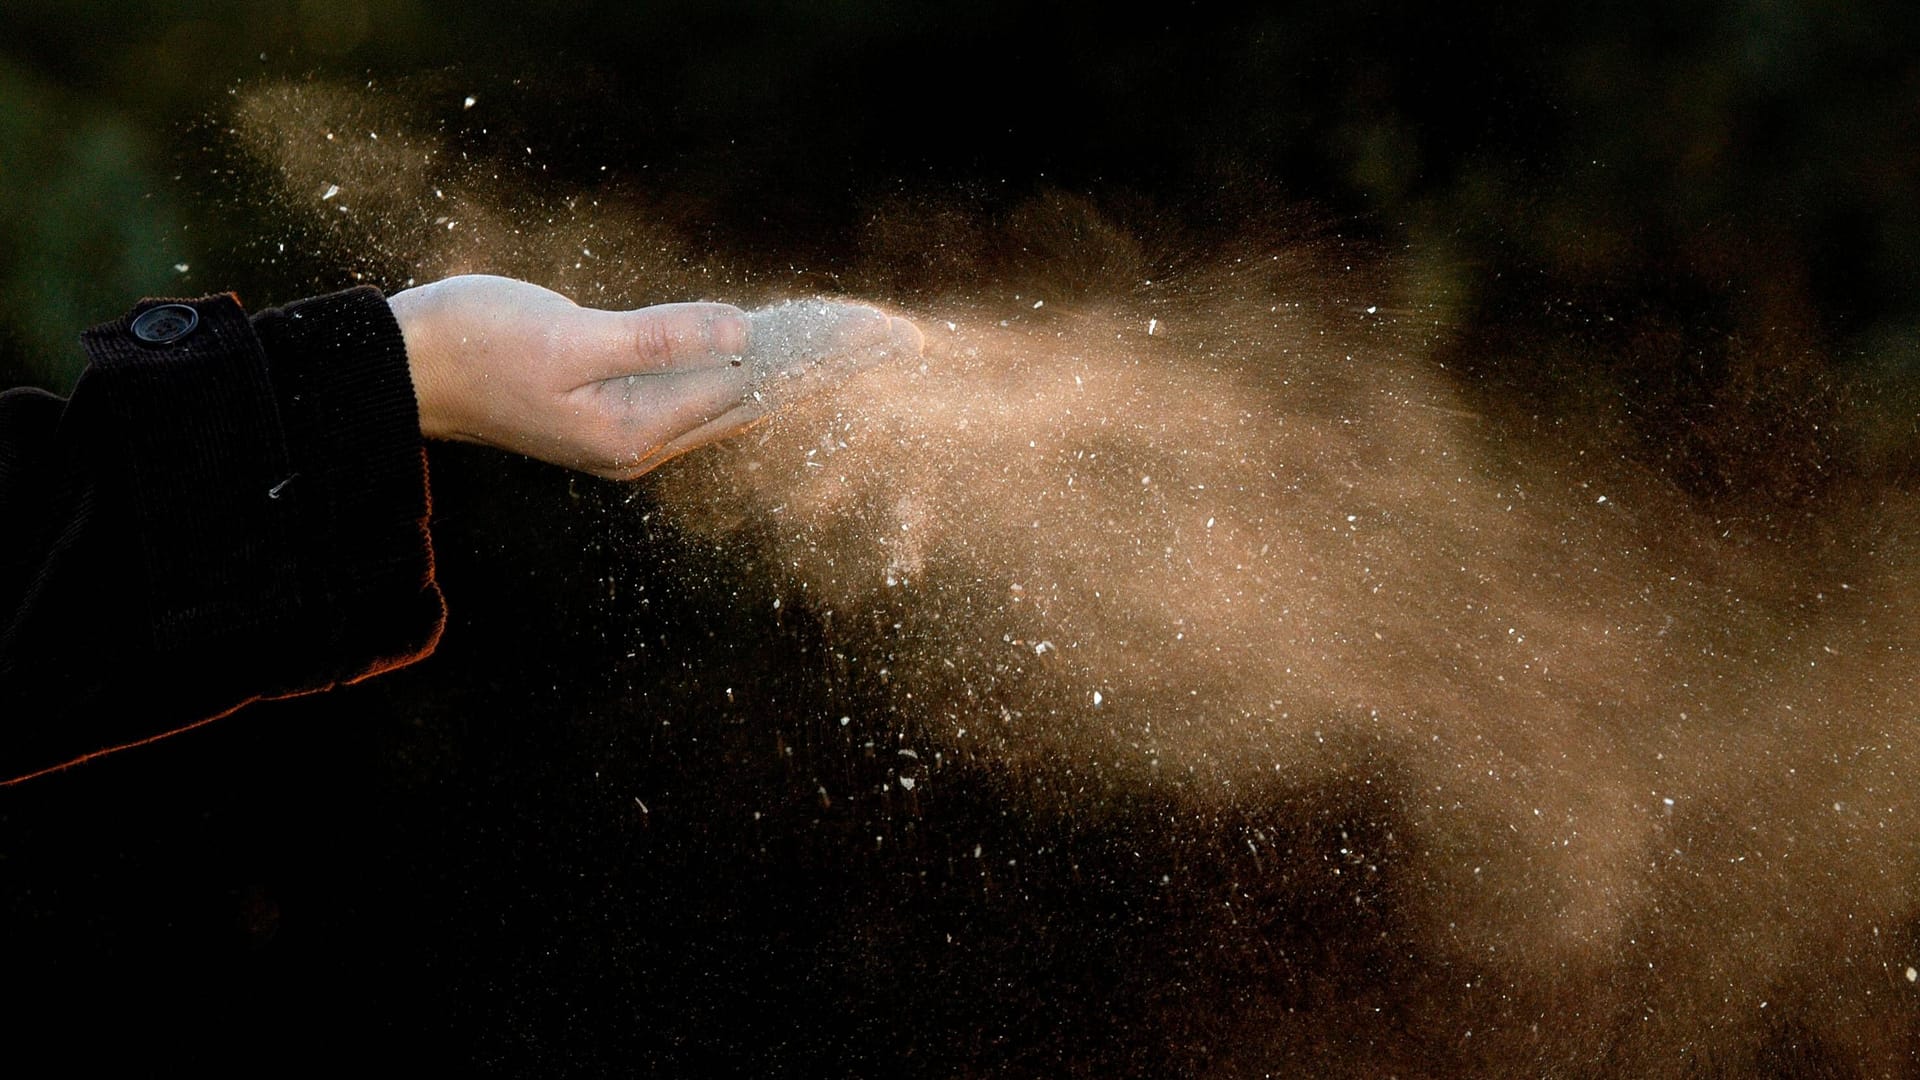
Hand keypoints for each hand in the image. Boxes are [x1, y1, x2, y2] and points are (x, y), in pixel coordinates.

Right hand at [388, 275, 921, 479]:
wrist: (402, 371)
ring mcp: (629, 434)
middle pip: (758, 400)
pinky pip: (701, 394)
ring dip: (792, 374)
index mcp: (636, 429)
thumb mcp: (566, 338)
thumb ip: (654, 338)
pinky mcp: (613, 416)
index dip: (821, 356)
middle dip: (826, 371)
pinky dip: (745, 370)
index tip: (881, 334)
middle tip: (896, 340)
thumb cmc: (475, 343)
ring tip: (852, 347)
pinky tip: (771, 355)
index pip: (755, 385)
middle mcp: (643, 443)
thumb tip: (739, 332)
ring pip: (733, 401)